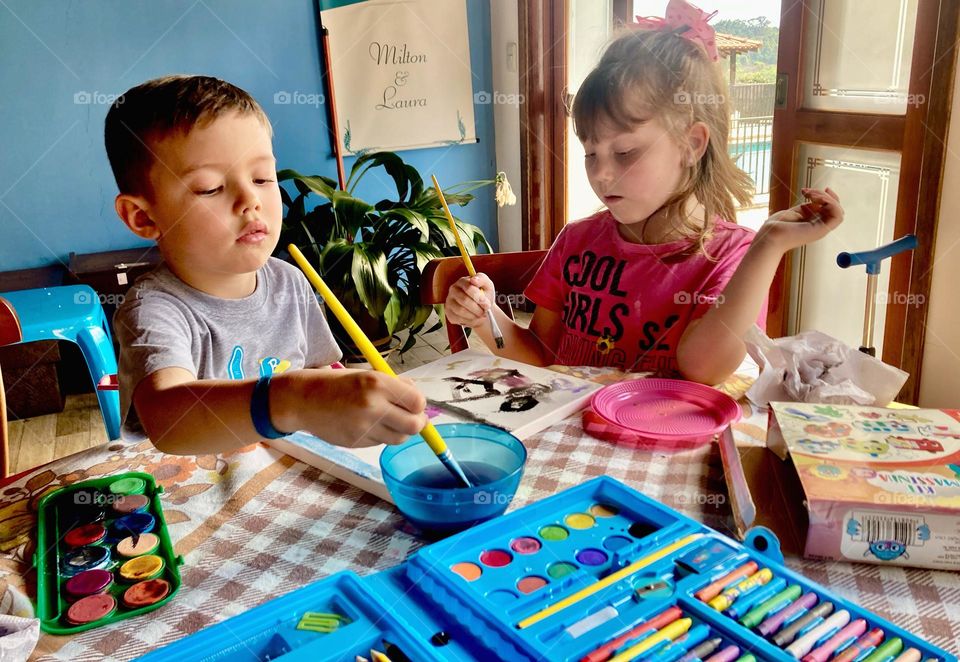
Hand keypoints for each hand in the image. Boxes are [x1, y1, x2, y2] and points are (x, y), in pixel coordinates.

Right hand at [282, 369, 426, 446]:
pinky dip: (381, 436)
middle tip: (411, 417)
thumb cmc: (337, 384)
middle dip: (417, 422)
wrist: (303, 400)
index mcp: (377, 384)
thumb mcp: (367, 375)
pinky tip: (367, 424)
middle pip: (414, 425)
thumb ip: (394, 387)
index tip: (414, 403)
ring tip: (387, 419)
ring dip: (399, 430)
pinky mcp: (356, 443)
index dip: (418, 404)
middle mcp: (372, 406)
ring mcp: (364, 427)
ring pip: (399, 438)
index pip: (417, 402)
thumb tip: (419, 400)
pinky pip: (381, 443)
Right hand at [444, 274, 495, 327]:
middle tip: (485, 311)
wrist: (482, 308)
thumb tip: (474, 280)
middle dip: (477, 308)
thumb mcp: (487, 285)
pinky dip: (469, 321)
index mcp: (462, 281)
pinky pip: (458, 319)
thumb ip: (482, 280)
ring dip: (474, 315)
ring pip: (461, 310)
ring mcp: (449, 301)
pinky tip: (474, 318)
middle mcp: (453, 290)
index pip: (468, 288)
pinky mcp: (448, 312)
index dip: (478, 297)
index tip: (487, 304)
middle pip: (464, 300)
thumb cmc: (484, 295)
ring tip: (480, 314)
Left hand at [757, 187, 843, 251]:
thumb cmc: (777, 226)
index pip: (829, 209)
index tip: (809, 191)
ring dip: (827, 197)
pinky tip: (816, 199)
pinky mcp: (821, 230)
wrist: (770, 235)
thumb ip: (808, 206)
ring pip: (838, 210)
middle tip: (808, 192)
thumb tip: (819, 199)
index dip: (824, 197)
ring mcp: (821, 229)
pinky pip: (838, 215)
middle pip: (835, 208)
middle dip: (825, 195)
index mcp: (813, 222)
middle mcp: (819, 226)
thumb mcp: (796, 212)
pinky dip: (831, 203)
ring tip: (810, 195)